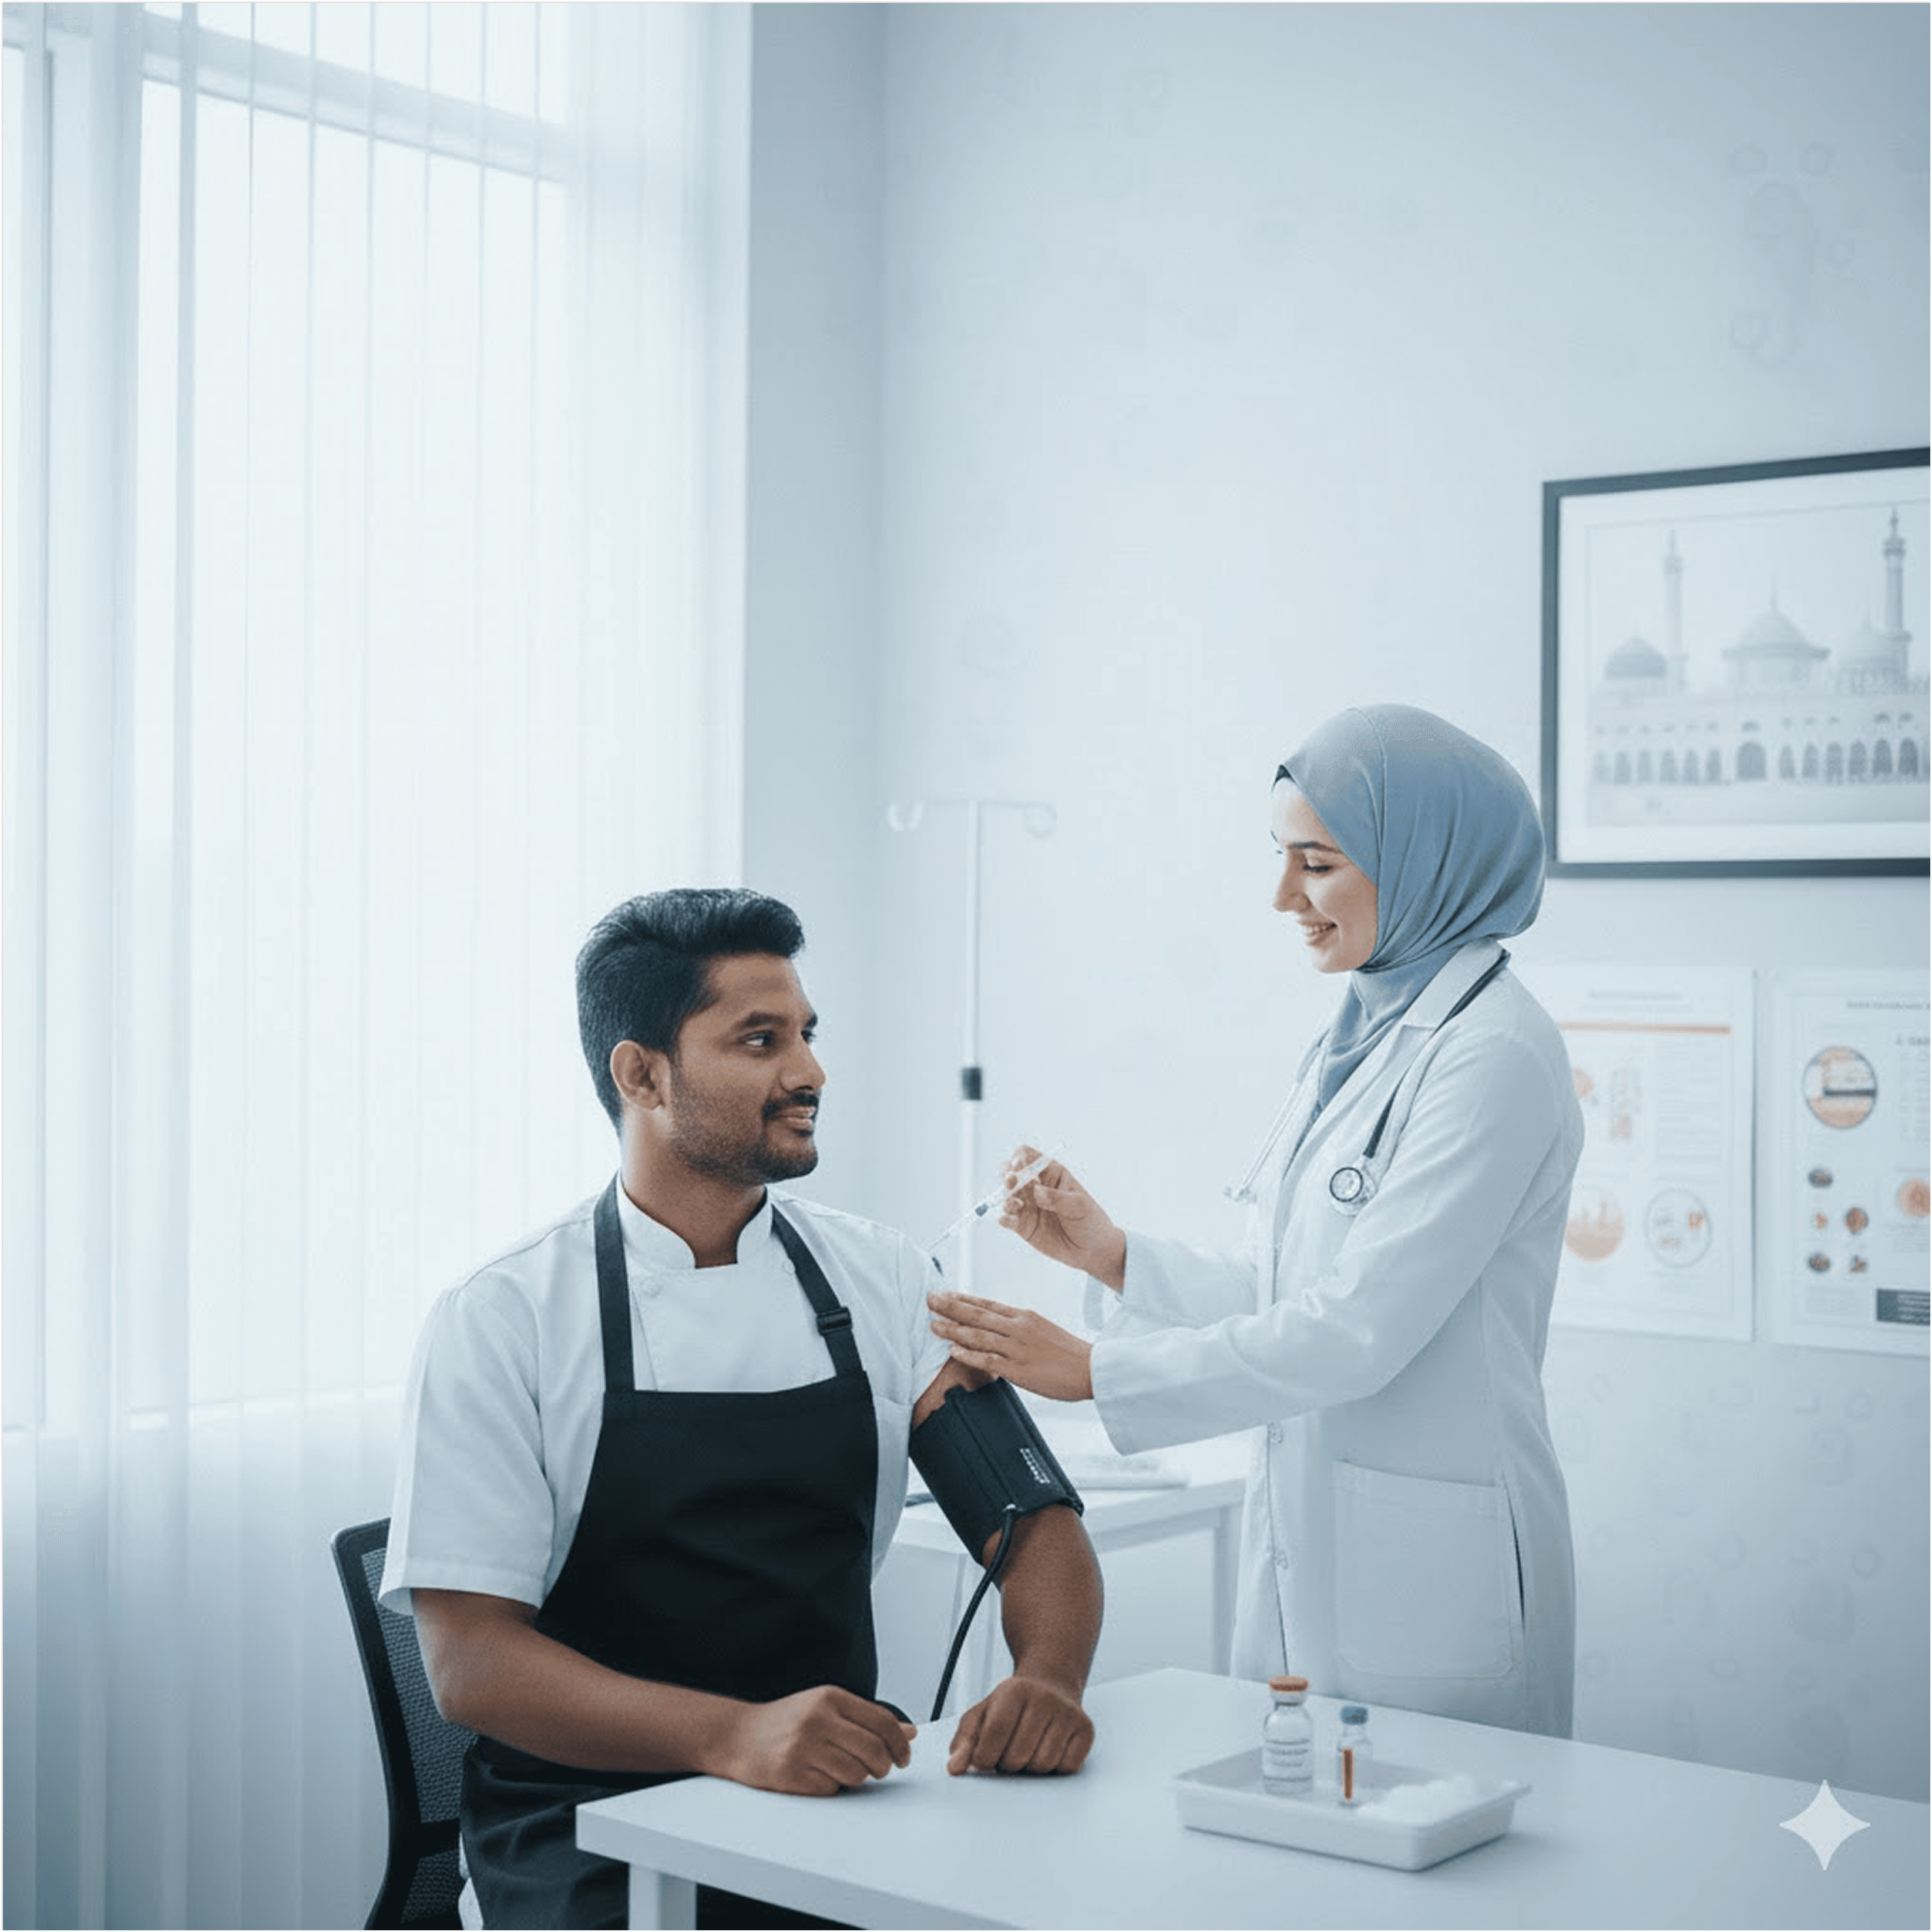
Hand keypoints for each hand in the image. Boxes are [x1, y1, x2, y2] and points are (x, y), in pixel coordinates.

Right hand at [716, 1685, 916, 1795]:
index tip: (904, 1756)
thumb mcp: (826, 1708)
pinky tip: (817, 1775)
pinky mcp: (792, 1773)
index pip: (882, 1721)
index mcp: (830, 1698)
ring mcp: (804, 1747)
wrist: (738, 1736)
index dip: (900, 1743)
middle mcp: (818, 1719)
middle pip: (874, 1750)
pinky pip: (831, 1789)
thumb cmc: (786, 1722)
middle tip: (878, 1769)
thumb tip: (909, 1732)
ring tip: (842, 1769)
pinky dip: (831, 1787)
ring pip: (856, 1773)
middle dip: (883, 1766)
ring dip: (857, 1778)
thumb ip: (867, 1719)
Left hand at [927, 1290, 1094, 1401]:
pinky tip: (952, 1351)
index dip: (963, 1298)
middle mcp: (1018, 1327)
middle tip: (929, 1298)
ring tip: (933, 1324)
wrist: (1092, 1368)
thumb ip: (1019, 1327)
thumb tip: (996, 1328)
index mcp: (1024, 1316)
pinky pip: (988, 1360)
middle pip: (977, 1314)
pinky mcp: (1018, 1369)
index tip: (945, 1292)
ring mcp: (1017, 1347)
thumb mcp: (1042, 1329)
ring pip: (978, 1335)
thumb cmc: (1068, 1352)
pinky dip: (968, 1354)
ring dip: (953, 1329)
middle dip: (950, 1306)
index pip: (987, 1304)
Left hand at [947, 1672, 1094, 1775]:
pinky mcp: (1086, 1729)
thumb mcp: (981, 1715)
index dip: (985, 1756)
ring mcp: (1068, 1713)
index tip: (984, 1759)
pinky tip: (1048, 1749)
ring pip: (1042, 1765)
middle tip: (1009, 1750)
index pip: (995, 1734)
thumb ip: (964, 1741)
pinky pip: (1067, 1768)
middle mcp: (1044, 1698)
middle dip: (1007, 1763)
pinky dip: (1055, 1768)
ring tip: (1027, 1749)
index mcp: (1014, 1690)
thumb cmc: (1009, 1707)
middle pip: (1017, 1755)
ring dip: (1030, 1767)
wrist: (1049, 1685)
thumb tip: (954, 1769)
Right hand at [996, 1144, 1126, 1289]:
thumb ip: (1058, 1198)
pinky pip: (1009, 1219)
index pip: (1031, 1158)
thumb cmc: (1090, 1221)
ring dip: (1006, 1197)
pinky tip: (1005, 1219)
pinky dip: (1004, 1218)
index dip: (1021, 1158)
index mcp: (1052, 1175)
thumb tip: (1037, 1192)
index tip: (1018, 1163)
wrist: (1093, 1250)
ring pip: (1008, 1196)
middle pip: (1015, 1175)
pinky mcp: (1024, 1226)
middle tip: (1010, 1180)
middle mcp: (1036, 1188)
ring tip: (1013, 1204)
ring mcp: (1029, 1207)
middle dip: (1009, 1175)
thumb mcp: (1079, 1206)